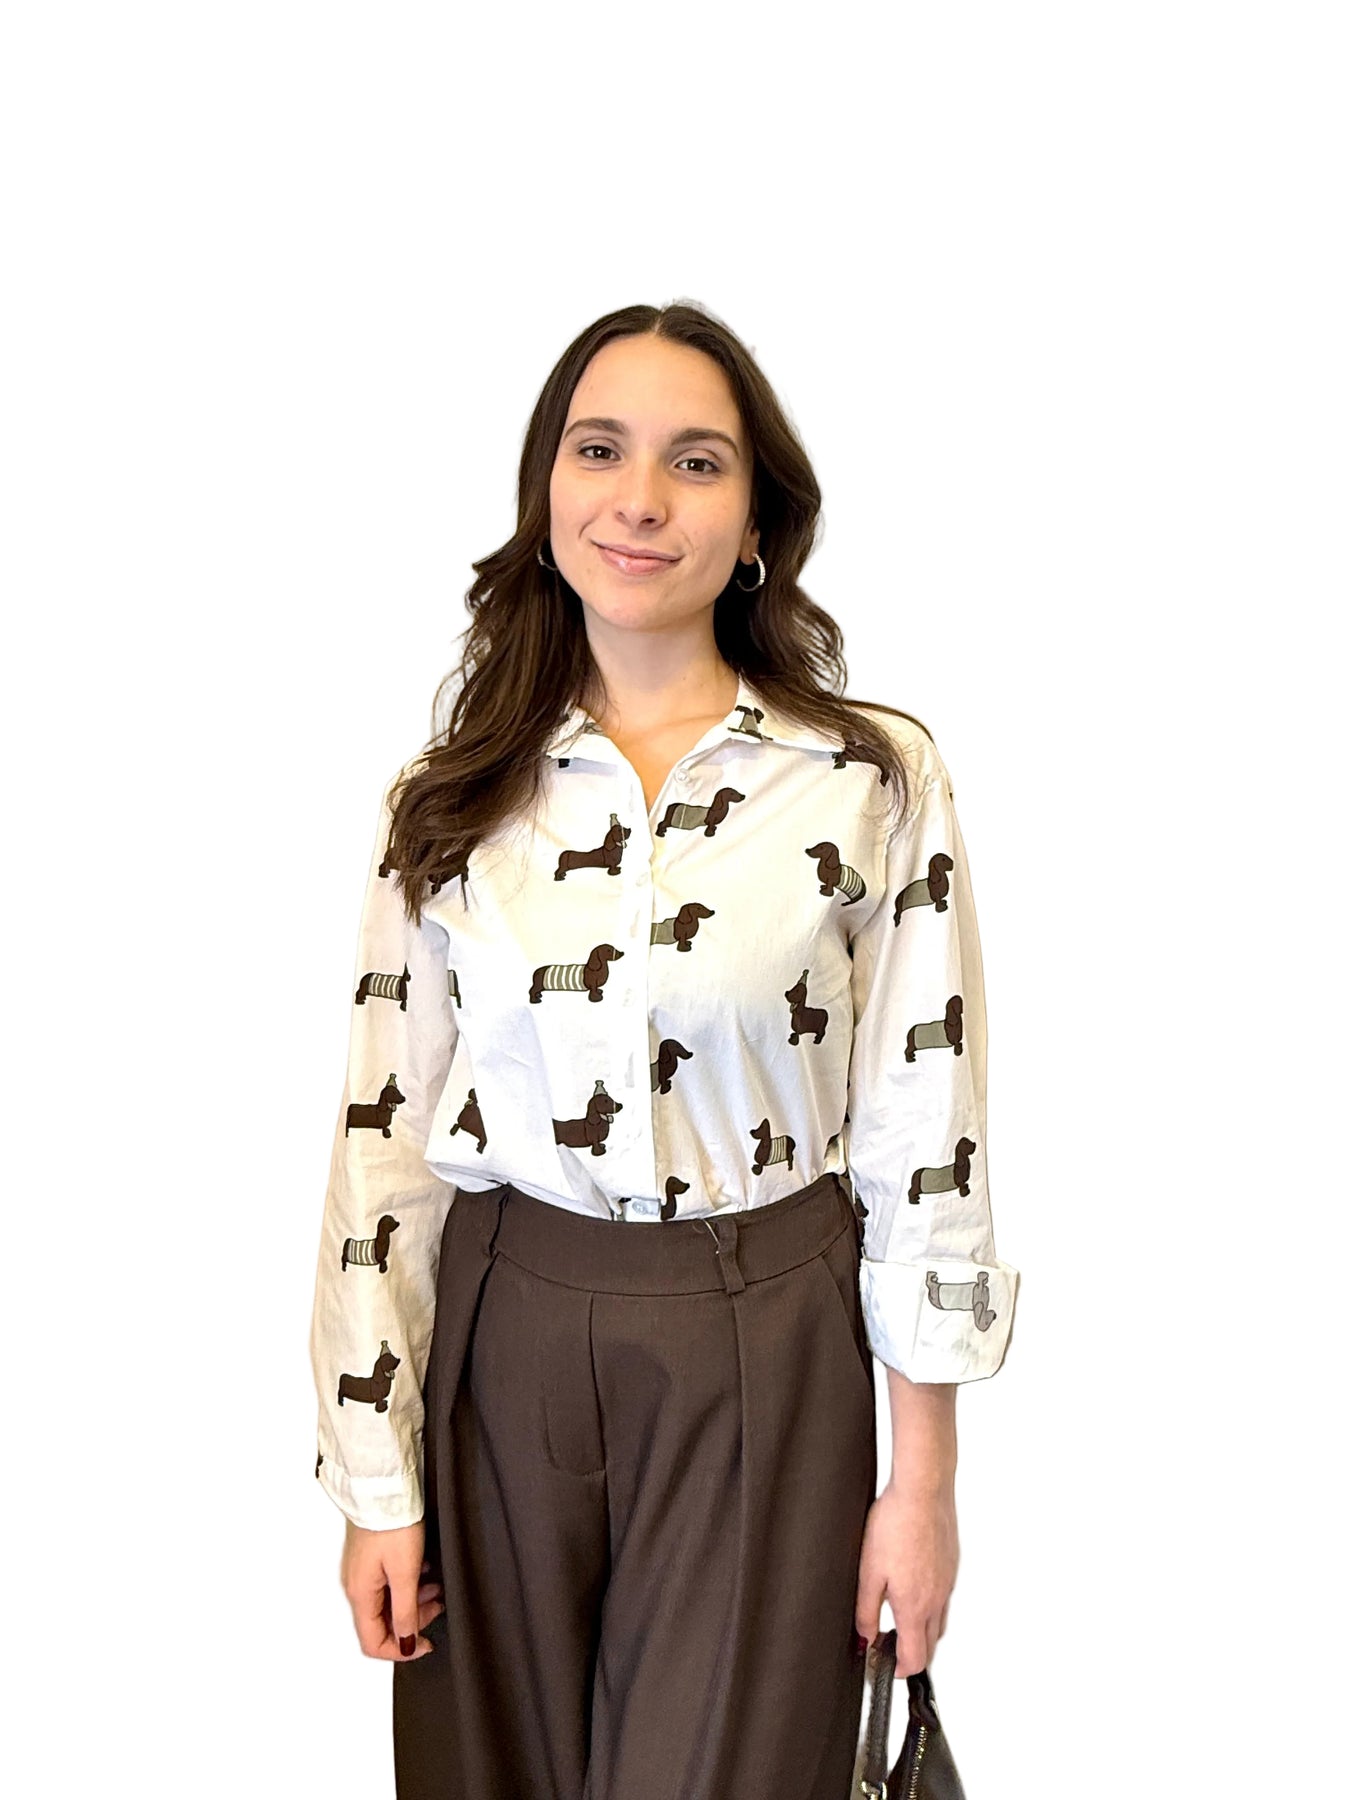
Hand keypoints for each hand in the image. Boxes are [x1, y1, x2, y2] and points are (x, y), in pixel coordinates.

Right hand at [341, 1517, 445, 1660]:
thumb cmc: (392, 1523)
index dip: (400, 1650)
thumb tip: (405, 1643)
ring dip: (413, 1601)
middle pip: (382, 1622)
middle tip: (436, 1605)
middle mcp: (356, 1586)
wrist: (383, 1486)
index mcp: (360, 1594)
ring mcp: (362, 1571)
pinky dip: (407, 1584)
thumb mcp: (405, 1572)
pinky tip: (423, 1569)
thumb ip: (405, 1611)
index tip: (426, 1644)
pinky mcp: (370, 1557)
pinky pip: (388, 1583)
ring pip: (387, 1602)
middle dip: (412, 1621)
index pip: (373, 1642)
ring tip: (435, 1586)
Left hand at [854, 1478, 958, 1676]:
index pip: (915, 1659)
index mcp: (915, 1607)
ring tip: (898, 1618)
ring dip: (922, 1631)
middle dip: (911, 1655)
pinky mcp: (951, 1564)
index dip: (899, 1671)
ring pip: (939, 1622)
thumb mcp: (868, 1571)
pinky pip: (944, 1597)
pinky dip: (930, 1605)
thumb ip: (865, 1610)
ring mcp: (948, 1582)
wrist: (923, 1490)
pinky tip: (913, 1585)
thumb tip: (866, 1637)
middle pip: (931, 1646)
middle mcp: (937, 1599)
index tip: (883, 1664)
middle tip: (888, 1646)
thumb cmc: (895, 1524)